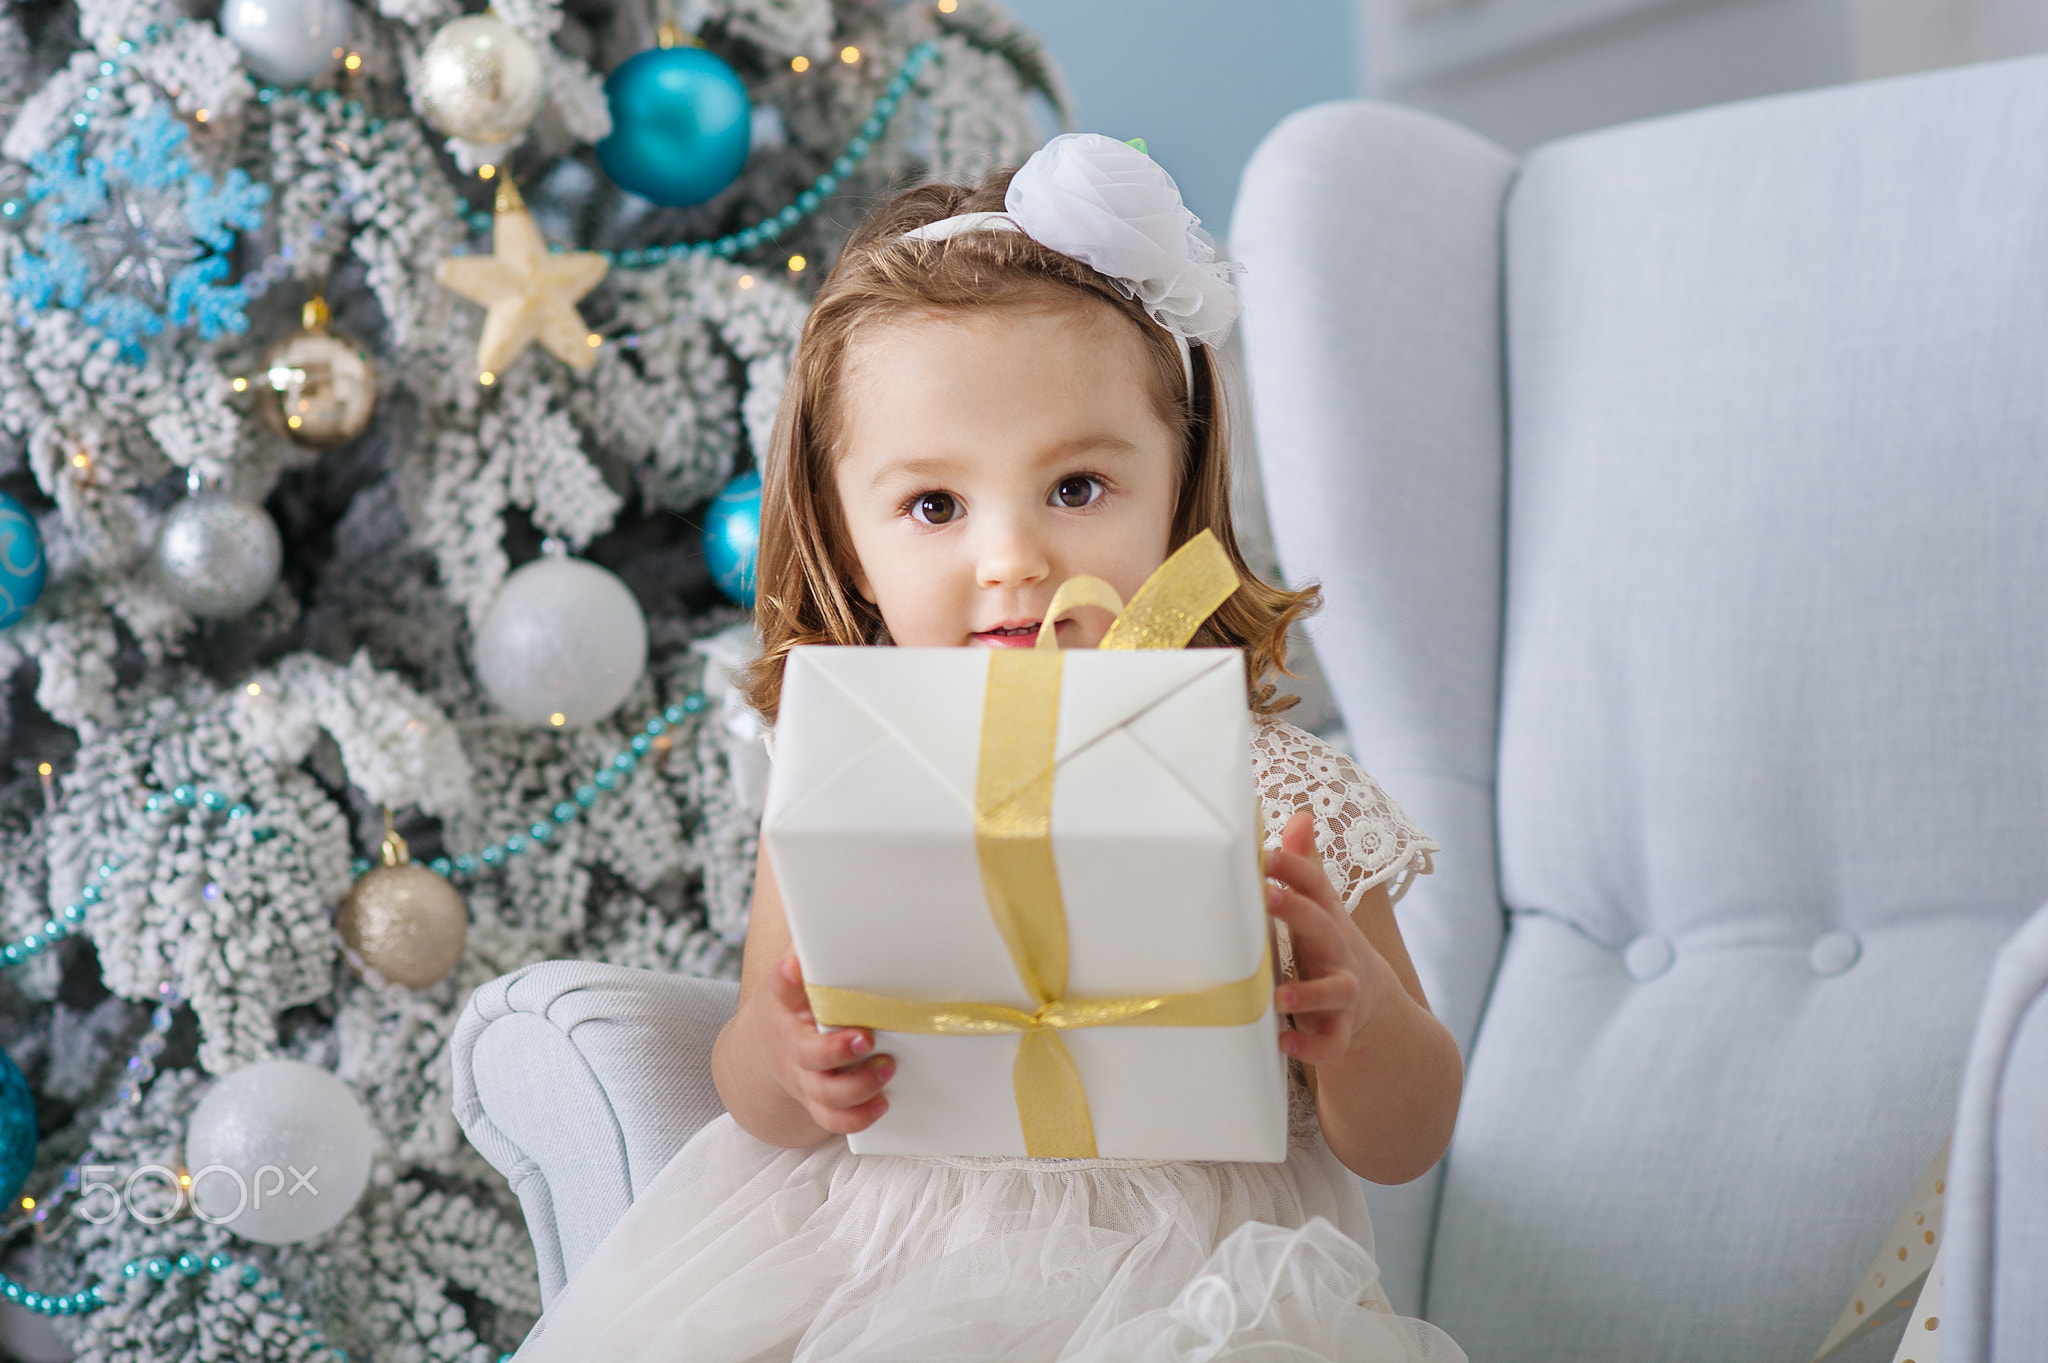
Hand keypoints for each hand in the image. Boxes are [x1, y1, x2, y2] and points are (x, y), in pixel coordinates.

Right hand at [765, 953, 893, 1134]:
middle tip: (866, 1037)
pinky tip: (883, 1103)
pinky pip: (833, 1120)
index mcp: (786, 1002)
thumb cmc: (799, 999)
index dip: (788, 977)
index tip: (796, 967)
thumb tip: (853, 896)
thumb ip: (818, 942)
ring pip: (825, 1092)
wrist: (767, 1048)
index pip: (781, 986)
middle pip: (808, 1053)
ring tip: (888, 1067)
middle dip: (838, 1050)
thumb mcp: (799, 968)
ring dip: (859, 1085)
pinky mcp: (816, 1100)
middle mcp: (792, 1043)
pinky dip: (858, 1117)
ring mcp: (803, 1077)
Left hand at [1265, 810, 1392, 1063]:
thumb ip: (1306, 865)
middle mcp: (1340, 951)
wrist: (1372, 1002)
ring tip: (1278, 998)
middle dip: (1297, 910)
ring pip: (1335, 991)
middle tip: (1265, 895)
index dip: (1293, 865)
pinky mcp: (1343, 1029)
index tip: (1264, 852)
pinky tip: (1285, 1045)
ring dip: (1309, 993)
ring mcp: (1345, 991)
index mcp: (1328, 918)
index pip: (1317, 884)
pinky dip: (1312, 1047)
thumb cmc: (1328, 945)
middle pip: (1324, 927)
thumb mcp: (1320, 907)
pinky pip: (1333, 1042)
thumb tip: (1300, 814)